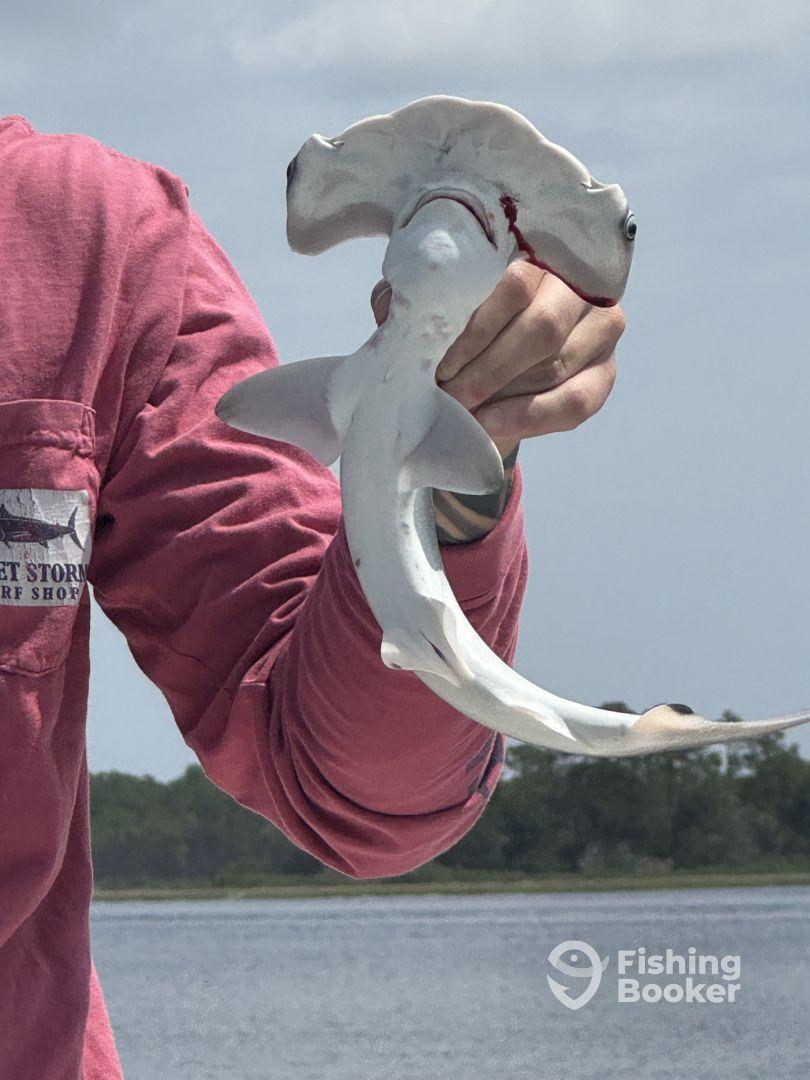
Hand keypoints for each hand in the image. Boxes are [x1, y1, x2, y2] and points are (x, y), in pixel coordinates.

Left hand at [371, 260, 625, 458]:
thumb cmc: (458, 334)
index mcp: (536, 255)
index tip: (439, 363)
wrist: (486, 383)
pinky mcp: (605, 375)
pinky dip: (527, 418)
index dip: (475, 328)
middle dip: (487, 366)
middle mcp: (578, 286)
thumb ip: (413, 300)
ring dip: (503, 393)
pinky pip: (574, 401)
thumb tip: (394, 305)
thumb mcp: (431, 311)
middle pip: (541, 325)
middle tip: (448, 394)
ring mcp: (602, 329)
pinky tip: (490, 426)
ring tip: (461, 410)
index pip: (515, 283)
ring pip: (556, 363)